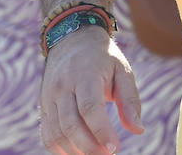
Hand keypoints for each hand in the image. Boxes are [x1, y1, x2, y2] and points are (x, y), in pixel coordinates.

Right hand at [40, 27, 142, 153]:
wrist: (72, 39)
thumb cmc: (103, 58)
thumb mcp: (122, 70)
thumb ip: (129, 100)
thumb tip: (138, 130)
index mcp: (85, 75)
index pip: (89, 108)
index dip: (101, 131)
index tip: (115, 148)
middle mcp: (62, 86)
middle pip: (70, 125)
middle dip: (89, 147)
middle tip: (108, 154)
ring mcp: (49, 97)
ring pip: (56, 133)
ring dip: (75, 151)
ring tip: (96, 154)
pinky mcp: (43, 106)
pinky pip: (47, 134)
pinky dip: (60, 149)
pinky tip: (78, 152)